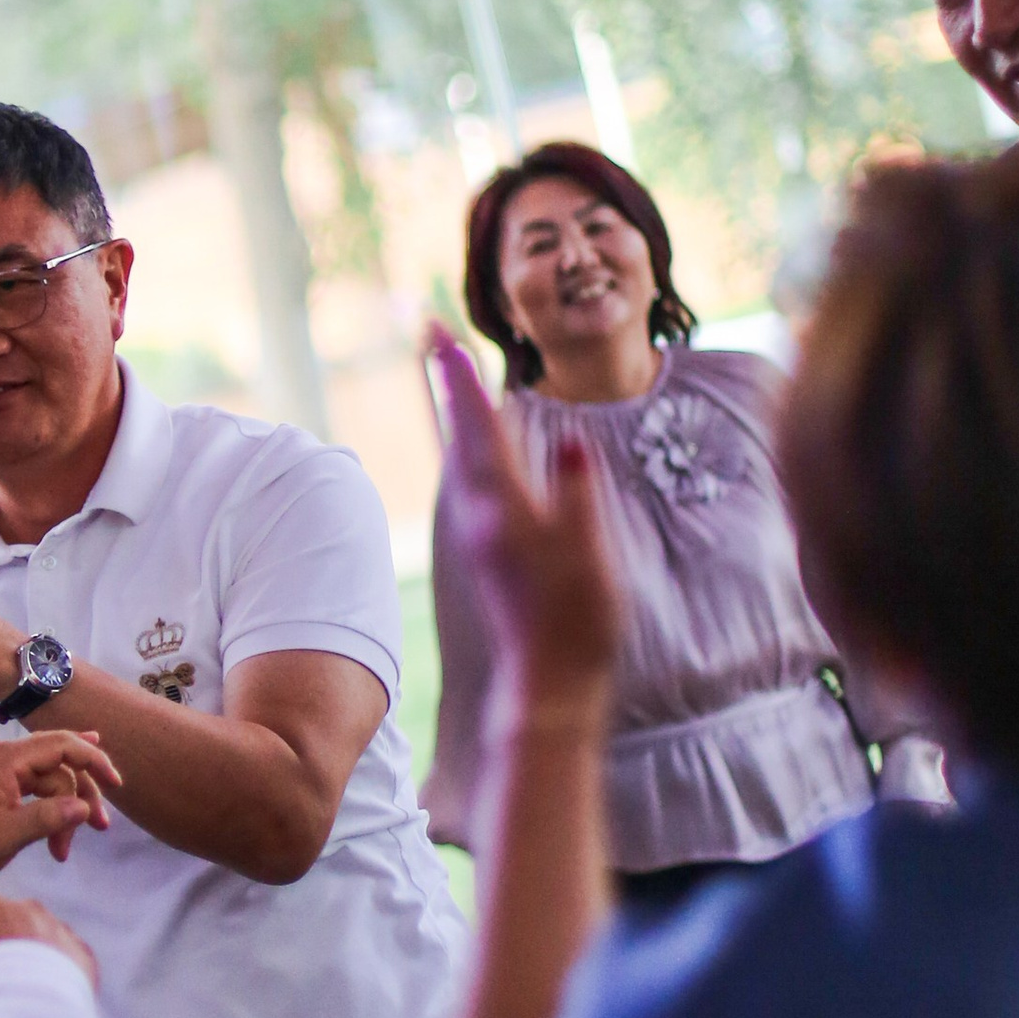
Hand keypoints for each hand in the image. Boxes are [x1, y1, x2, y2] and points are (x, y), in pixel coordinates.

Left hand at [0, 729, 120, 885]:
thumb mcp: (6, 836)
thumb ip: (49, 817)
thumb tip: (84, 807)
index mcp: (4, 759)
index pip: (62, 744)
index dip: (94, 759)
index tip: (117, 782)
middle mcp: (2, 756)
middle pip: (59, 764)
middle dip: (81, 795)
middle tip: (98, 829)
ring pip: (48, 781)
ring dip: (64, 811)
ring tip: (65, 850)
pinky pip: (32, 790)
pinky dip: (47, 811)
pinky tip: (62, 827)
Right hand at [0, 892, 99, 1017]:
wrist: (23, 1015)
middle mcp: (26, 908)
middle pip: (10, 927)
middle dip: (2, 952)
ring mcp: (58, 929)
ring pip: (41, 944)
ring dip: (32, 964)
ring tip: (21, 999)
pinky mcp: (82, 955)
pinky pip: (68, 965)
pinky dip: (58, 981)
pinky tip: (44, 1002)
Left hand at [425, 329, 620, 709]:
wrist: (550, 683)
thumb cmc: (576, 620)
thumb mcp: (587, 552)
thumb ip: (578, 493)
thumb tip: (571, 438)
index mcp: (501, 508)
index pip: (478, 427)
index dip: (460, 378)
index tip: (439, 334)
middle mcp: (480, 515)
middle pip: (459, 433)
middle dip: (448, 382)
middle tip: (431, 334)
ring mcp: (482, 533)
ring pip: (464, 456)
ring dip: (457, 411)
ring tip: (448, 372)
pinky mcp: (491, 548)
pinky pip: (476, 480)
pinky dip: (474, 447)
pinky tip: (478, 446)